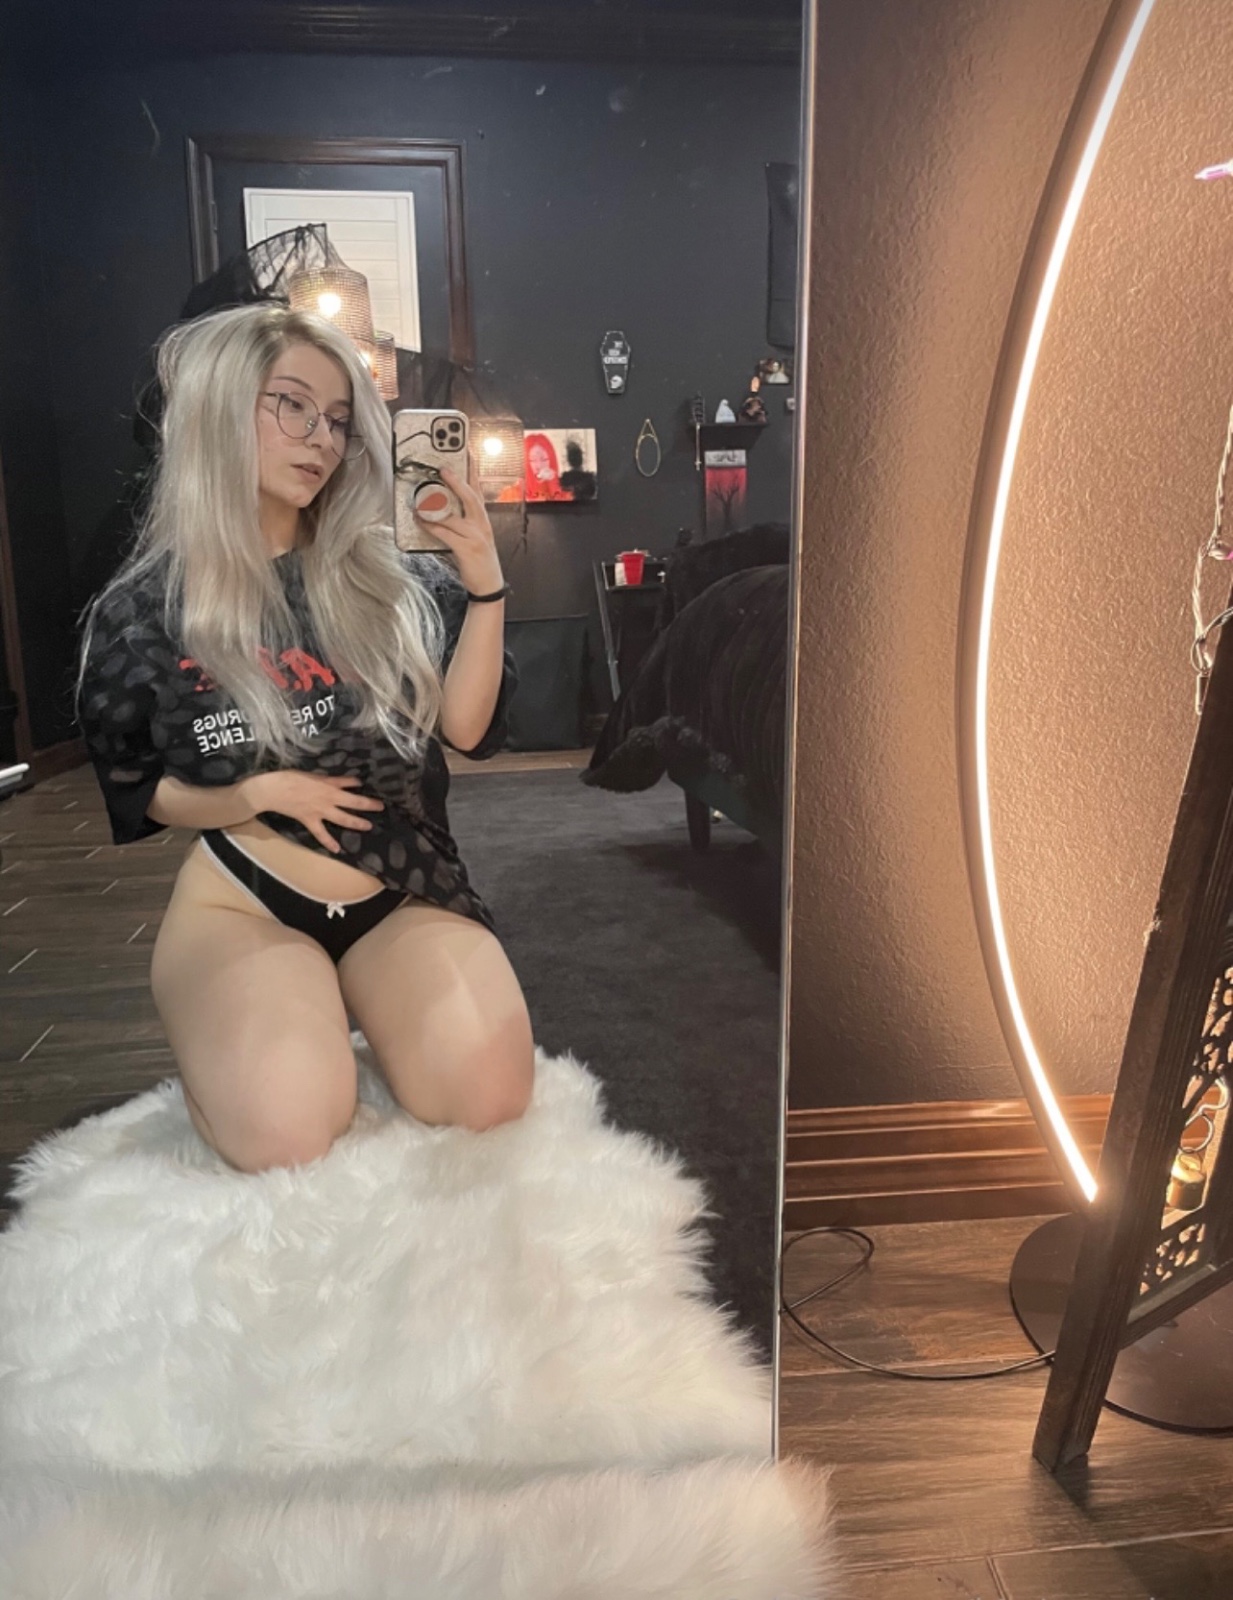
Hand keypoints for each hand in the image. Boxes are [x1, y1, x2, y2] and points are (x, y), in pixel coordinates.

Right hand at [242, 771, 384, 854]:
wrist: (274, 790)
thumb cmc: (292, 778)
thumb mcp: (314, 775)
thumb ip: (331, 780)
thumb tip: (348, 782)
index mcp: (329, 785)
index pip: (349, 784)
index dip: (359, 785)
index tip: (369, 787)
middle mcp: (329, 799)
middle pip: (353, 803)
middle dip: (368, 805)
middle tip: (381, 807)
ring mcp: (320, 812)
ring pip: (342, 819)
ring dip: (356, 823)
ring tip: (368, 826)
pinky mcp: (310, 821)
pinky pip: (321, 834)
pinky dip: (329, 842)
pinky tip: (337, 850)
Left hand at [415, 464, 503, 593]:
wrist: (489, 585)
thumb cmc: (480, 561)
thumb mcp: (475, 537)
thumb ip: (462, 523)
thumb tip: (440, 511)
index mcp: (484, 520)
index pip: (479, 490)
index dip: (474, 471)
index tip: (469, 453)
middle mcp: (482, 525)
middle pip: (470, 497)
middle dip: (457, 481)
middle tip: (444, 469)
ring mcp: (475, 536)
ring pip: (455, 516)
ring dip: (436, 506)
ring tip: (422, 499)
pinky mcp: (467, 549)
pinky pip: (445, 533)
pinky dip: (432, 526)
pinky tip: (421, 521)